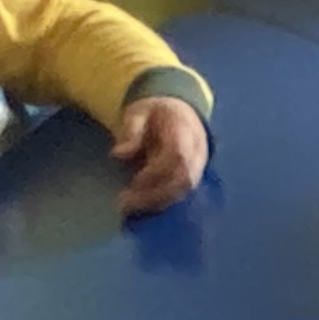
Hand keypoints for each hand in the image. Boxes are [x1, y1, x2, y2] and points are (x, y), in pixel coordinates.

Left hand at [111, 94, 210, 214]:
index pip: (177, 155)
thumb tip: (119, 154)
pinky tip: (142, 208)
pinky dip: (163, 202)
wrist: (179, 110)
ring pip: (185, 189)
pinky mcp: (195, 175)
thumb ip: (131, 131)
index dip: (157, 172)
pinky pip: (183, 193)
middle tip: (125, 204)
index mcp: (184, 128)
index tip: (134, 182)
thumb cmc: (155, 113)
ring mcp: (199, 163)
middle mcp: (198, 148)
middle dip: (155, 194)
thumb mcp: (138, 112)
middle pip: (184, 177)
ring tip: (130, 209)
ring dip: (158, 202)